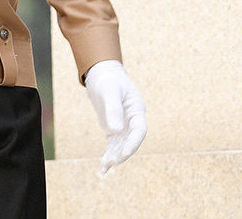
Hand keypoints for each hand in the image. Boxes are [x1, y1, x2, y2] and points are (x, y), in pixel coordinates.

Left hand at [84, 59, 145, 173]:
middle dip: (122, 153)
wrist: (102, 74)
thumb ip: (113, 108)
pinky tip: (103, 167)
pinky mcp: (113, 128)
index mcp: (137, 110)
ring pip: (121, 145)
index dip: (133, 143)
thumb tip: (114, 130)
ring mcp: (123, 125)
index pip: (139, 131)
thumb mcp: (109, 90)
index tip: (124, 153)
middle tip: (111, 162)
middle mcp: (132, 120)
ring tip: (105, 165)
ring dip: (115, 156)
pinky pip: (113, 144)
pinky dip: (109, 154)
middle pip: (130, 141)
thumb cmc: (108, 80)